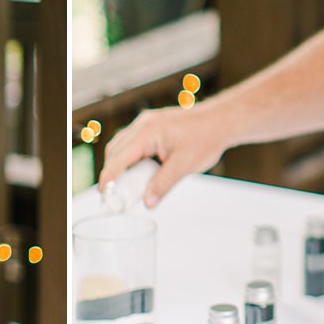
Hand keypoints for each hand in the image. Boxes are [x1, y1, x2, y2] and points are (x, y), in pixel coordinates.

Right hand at [98, 102, 230, 207]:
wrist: (221, 121)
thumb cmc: (206, 137)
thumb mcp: (184, 166)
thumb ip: (163, 184)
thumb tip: (148, 202)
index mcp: (147, 131)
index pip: (119, 157)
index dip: (109, 177)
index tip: (103, 193)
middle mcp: (143, 124)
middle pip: (116, 150)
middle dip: (113, 172)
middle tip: (116, 194)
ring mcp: (147, 123)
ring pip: (122, 145)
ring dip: (121, 164)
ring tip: (128, 185)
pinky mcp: (152, 126)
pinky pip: (133, 142)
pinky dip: (131, 158)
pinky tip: (140, 171)